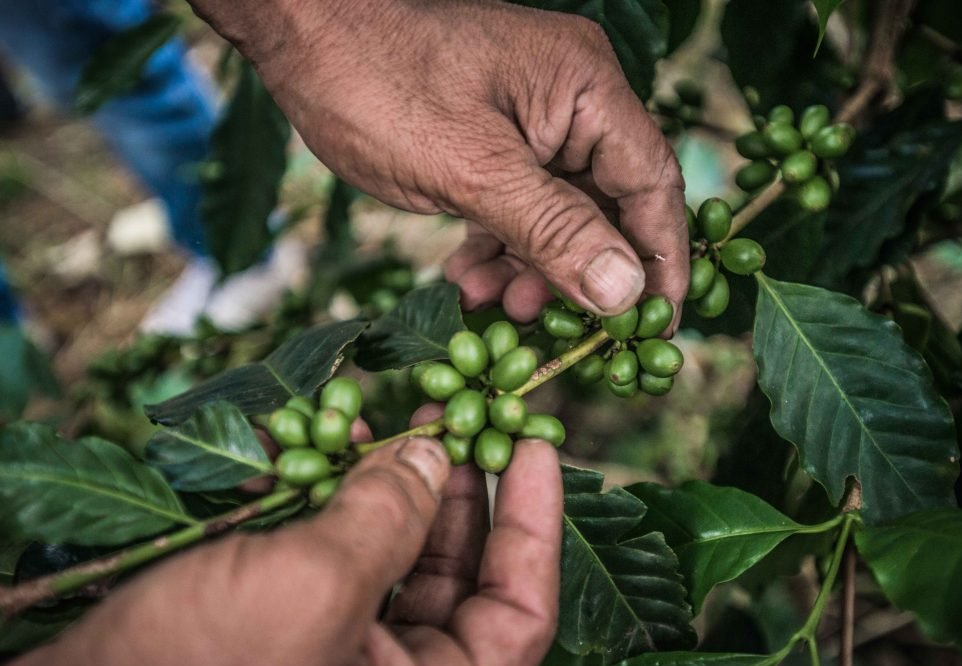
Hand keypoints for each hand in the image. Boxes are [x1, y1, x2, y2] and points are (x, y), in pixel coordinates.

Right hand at [0, 407, 562, 665]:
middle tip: (458, 417)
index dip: (537, 525)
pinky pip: (330, 557)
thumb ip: (387, 520)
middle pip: (457, 578)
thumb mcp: (313, 586)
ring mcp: (335, 654)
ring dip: (392, 486)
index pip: (520, 615)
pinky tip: (323, 449)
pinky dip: (332, 502)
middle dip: (457, 490)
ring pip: (391, 560)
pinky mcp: (283, 628)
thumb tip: (434, 455)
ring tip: (392, 423)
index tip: (538, 446)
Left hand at [189, 0, 688, 321]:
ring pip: (560, 213)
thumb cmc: (380, 88)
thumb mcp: (472, 172)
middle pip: (608, 205)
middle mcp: (572, 100)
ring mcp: (532, 118)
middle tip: (552, 326)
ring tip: (495, 308)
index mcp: (587, 90)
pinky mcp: (495, 138)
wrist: (302, 38)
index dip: (660, 263)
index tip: (652, 330)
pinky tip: (468, 279)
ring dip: (532, 268)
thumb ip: (555, 232)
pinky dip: (500, 246)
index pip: (652, 185)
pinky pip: (519, 203)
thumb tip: (626, 294)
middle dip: (581, 273)